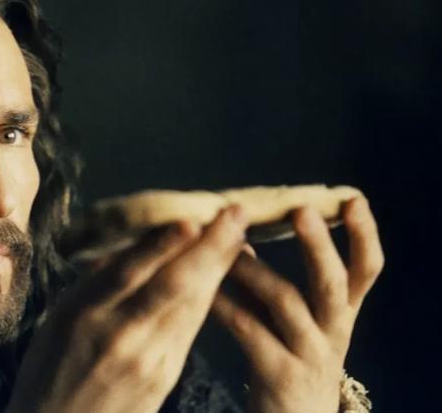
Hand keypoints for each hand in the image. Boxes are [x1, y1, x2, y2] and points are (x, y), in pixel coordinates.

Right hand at [7, 207, 249, 412]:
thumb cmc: (49, 371)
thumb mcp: (57, 319)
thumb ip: (94, 283)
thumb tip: (125, 244)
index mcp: (83, 313)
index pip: (130, 270)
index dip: (165, 244)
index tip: (192, 217)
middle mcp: (118, 334)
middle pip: (172, 285)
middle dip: (210, 247)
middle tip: (236, 214)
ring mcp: (146, 358)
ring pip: (190, 305)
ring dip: (219, 269)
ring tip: (240, 239)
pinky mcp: (164, 375)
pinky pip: (189, 328)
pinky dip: (207, 298)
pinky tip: (220, 278)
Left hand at [211, 197, 383, 412]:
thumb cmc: (290, 358)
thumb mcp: (296, 321)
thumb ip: (275, 282)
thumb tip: (240, 235)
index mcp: (342, 313)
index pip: (366, 269)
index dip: (364, 234)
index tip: (353, 198)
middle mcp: (333, 330)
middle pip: (334, 283)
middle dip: (318, 245)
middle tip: (299, 209)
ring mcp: (309, 354)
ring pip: (287, 303)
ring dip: (256, 269)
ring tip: (229, 244)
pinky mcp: (279, 374)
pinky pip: (250, 330)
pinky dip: (226, 304)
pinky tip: (205, 288)